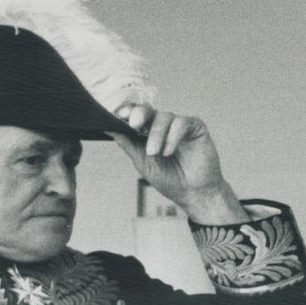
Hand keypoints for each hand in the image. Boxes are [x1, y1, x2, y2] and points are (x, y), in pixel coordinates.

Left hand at [112, 103, 246, 223]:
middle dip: (140, 114)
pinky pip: (182, 123)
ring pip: (164, 117)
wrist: (195, 194)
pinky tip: (168, 151)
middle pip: (149, 110)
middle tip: (134, 124)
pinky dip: (172, 136)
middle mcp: (163, 126)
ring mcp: (180, 126)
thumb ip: (128, 144)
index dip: (127, 112)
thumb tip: (109, 128)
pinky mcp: (196, 127)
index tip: (120, 115)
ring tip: (154, 152)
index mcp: (148, 133)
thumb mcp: (143, 163)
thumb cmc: (171, 180)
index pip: (136, 116)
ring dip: (156, 134)